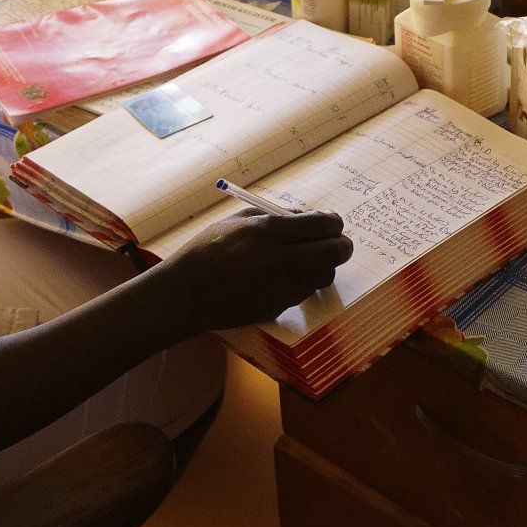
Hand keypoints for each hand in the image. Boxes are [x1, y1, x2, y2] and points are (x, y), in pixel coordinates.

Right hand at [165, 210, 352, 330]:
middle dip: (342, 245)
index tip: (331, 222)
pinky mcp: (277, 309)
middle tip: (336, 241)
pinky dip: (303, 282)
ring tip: (304, 258)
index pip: (322, 224)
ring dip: (323, 265)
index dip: (334, 222)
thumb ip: (276, 217)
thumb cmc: (208, 250)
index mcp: (266, 232)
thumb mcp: (238, 220)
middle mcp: (278, 261)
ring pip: (324, 276)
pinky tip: (283, 276)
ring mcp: (280, 289)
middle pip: (334, 252)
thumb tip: (309, 218)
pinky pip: (304, 292)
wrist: (184, 294)